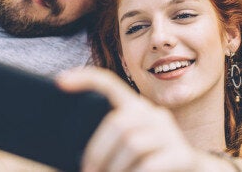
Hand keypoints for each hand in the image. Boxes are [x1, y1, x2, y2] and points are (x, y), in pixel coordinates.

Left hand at [58, 68, 199, 171]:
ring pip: (132, 143)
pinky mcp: (181, 154)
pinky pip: (149, 165)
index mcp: (136, 109)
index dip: (86, 78)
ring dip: (115, 168)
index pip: (110, 83)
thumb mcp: (125, 151)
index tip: (60, 81)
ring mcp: (170, 133)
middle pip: (118, 122)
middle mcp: (154, 115)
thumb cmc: (146, 166)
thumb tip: (81, 157)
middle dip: (98, 151)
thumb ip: (109, 145)